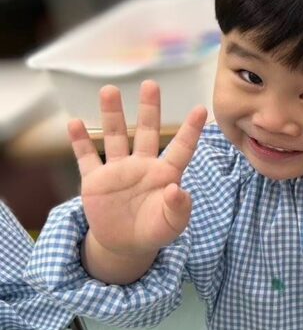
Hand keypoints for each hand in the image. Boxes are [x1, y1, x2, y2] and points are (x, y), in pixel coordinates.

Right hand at [71, 81, 206, 259]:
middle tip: (150, 84)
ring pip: (115, 137)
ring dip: (112, 115)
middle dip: (149, 109)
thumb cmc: (155, 230)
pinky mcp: (95, 181)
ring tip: (109, 91)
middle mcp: (143, 165)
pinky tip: (75, 123)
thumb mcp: (172, 224)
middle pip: (147, 132)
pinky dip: (80, 141)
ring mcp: (118, 170)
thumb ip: (179, 208)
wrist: (126, 245)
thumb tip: (177, 189)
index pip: (182, 148)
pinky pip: (86, 158)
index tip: (201, 108)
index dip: (191, 129)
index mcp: (166, 174)